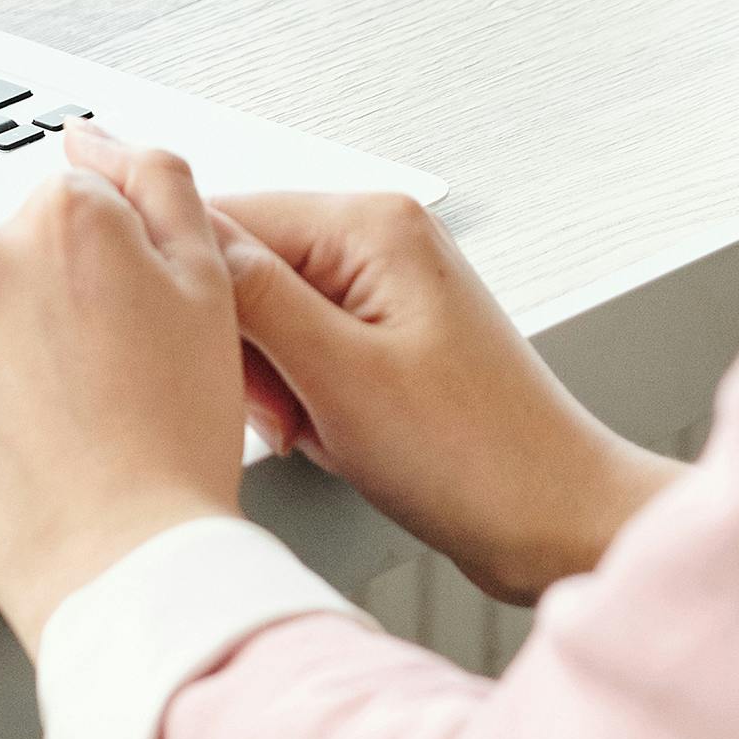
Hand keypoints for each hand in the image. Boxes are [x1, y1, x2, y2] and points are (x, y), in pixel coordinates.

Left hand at [0, 143, 249, 649]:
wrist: (119, 557)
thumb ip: (162, 186)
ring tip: (56, 418)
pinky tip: (12, 438)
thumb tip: (101, 134)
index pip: (75, 208)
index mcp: (64, 213)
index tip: (125, 326)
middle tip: (100, 380)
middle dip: (45, 300)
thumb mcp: (211, 287)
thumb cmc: (174, 435)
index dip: (109, 271)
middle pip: (13, 254)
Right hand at [138, 149, 676, 611]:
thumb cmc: (476, 457)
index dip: (199, 297)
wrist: (554, 520)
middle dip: (246, 351)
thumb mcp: (339, 377)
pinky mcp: (387, 334)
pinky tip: (334, 434)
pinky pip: (304, 351)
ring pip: (269, 318)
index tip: (202, 363)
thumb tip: (184, 237)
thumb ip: (253, 297)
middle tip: (285, 413)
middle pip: (245, 269)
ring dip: (274, 383)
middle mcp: (381, 239)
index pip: (227, 218)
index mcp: (372, 223)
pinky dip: (303, 397)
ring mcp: (386, 286)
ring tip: (318, 429)